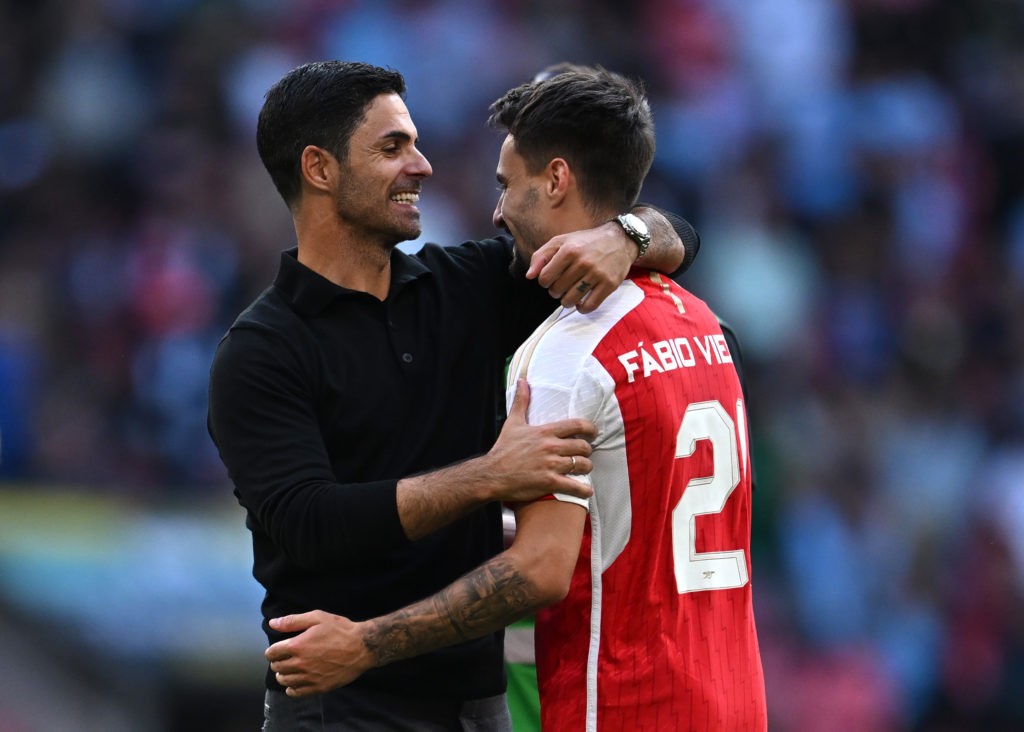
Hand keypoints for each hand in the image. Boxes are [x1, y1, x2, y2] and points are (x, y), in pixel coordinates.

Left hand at [266, 611, 372, 696]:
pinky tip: (295, 682)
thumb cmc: (340, 630)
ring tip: (289, 669)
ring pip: (284, 681)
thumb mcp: (317, 618)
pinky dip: (291, 689)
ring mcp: (309, 677)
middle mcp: (300, 664)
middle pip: (277, 667)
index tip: (277, 649)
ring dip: (283, 675)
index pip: (272, 653)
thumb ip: (293, 621)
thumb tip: (272, 623)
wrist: (362, 647)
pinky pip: (296, 693)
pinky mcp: (318, 687)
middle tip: (284, 658)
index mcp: (298, 646)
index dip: (272, 650)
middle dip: (277, 662)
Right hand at [484, 379, 595, 502]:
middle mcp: (551, 447)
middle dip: (588, 450)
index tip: (593, 432)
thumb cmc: (503, 449)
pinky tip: (587, 491)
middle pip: (583, 446)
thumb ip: (521, 401)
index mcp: (545, 432)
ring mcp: (551, 465)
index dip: (590, 428)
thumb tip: (522, 381)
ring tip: (584, 469)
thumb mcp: (513, 423)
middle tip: (586, 453)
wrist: (492, 474)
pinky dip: (583, 490)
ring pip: (582, 464)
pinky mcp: (549, 482)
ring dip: (587, 467)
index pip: (577, 425)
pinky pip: (574, 486)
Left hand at [527, 221, 632, 313]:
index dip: (545, 281)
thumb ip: (541, 256)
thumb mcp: (562, 241)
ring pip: (570, 300)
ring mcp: (597, 274)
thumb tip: (529, 276)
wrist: (620, 240)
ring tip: (570, 293)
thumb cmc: (587, 242)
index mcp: (569, 249)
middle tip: (563, 284)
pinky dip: (582, 308)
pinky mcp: (609, 284)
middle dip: (556, 291)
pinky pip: (589, 306)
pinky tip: (582, 301)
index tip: (552, 278)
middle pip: (556, 290)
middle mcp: (583, 262)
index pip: (544, 278)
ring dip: (567, 301)